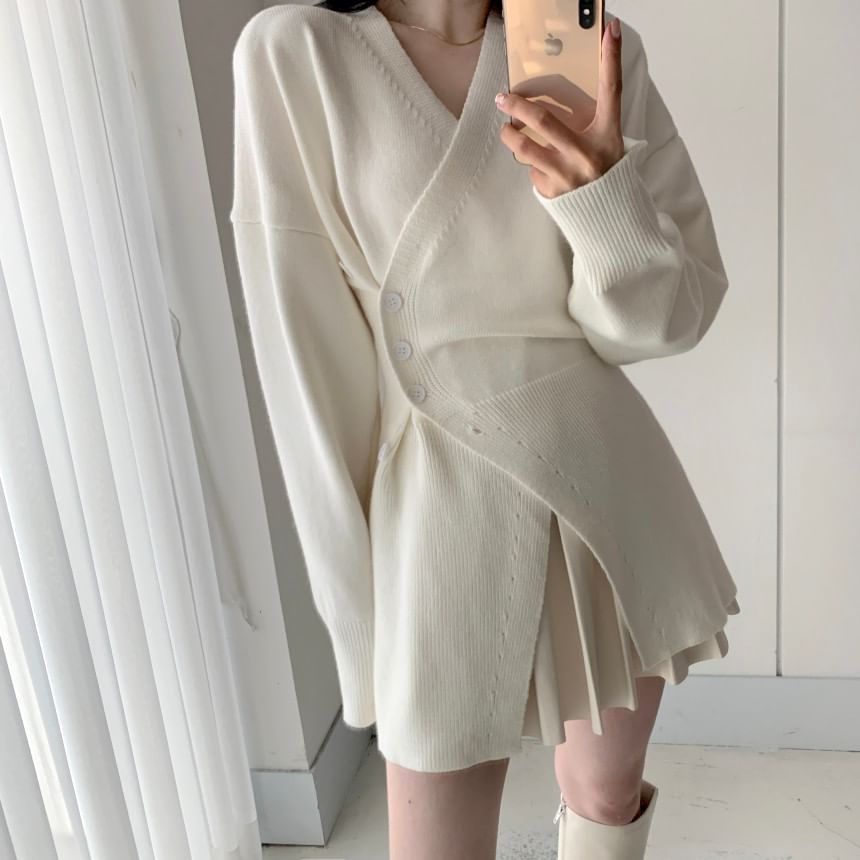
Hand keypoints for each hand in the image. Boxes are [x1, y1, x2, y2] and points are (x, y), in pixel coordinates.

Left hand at [495, 16, 624, 198]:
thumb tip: (581, 84)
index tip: (608, 29)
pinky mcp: (552, 191)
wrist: (608, 216)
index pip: (611, 90)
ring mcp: (567, 174)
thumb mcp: (608, 140)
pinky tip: (542, 168)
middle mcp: (587, 153)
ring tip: (508, 129)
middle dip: (517, 105)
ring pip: (524, 147)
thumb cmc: (606, 171)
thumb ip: (595, 116)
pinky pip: (531, 171)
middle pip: (543, 120)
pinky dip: (532, 166)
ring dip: (510, 135)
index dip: (611, 58)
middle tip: (503, 97)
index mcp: (607, 134)